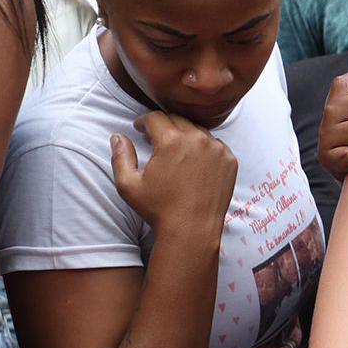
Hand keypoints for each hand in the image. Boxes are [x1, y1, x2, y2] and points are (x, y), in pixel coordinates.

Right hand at [110, 111, 237, 237]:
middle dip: (163, 125)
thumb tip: (117, 136)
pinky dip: (203, 147)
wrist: (192, 229)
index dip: (143, 121)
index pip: (155, 117)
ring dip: (184, 135)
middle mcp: (198, 140)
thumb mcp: (128, 184)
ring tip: (173, 149)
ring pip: (197, 130)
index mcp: (172, 141)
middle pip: (177, 120)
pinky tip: (193, 159)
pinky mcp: (230, 160)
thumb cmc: (159, 209)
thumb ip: (120, 156)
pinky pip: (215, 144)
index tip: (139, 128)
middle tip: (153, 136)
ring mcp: (218, 149)